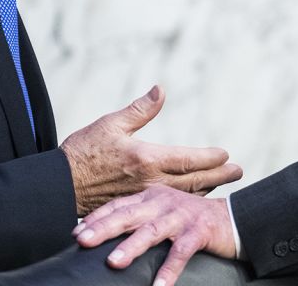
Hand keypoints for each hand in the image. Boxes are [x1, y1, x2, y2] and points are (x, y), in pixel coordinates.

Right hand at [60, 85, 243, 215]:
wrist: (59, 186)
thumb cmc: (82, 152)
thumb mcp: (111, 123)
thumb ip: (141, 109)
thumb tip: (161, 89)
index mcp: (147, 159)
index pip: (189, 160)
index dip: (211, 158)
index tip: (226, 154)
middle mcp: (150, 181)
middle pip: (194, 181)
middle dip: (218, 176)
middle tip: (238, 172)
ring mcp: (144, 197)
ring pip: (183, 196)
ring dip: (205, 189)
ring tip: (221, 184)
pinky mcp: (135, 207)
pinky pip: (167, 205)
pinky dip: (184, 201)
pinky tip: (190, 199)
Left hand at [74, 184, 234, 285]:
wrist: (233, 218)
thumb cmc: (191, 220)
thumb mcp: (163, 213)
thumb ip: (139, 219)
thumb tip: (105, 235)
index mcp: (152, 196)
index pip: (119, 205)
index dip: (97, 217)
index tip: (76, 233)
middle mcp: (164, 203)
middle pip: (129, 215)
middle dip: (104, 228)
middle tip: (83, 241)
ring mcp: (182, 216)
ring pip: (152, 232)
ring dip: (131, 247)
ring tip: (113, 263)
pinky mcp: (199, 231)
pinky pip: (180, 253)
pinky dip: (169, 270)